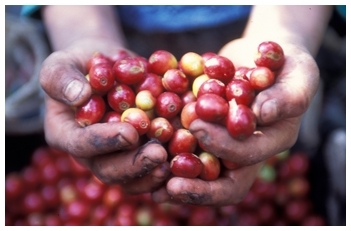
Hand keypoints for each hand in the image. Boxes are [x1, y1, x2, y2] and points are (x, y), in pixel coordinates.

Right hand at [40, 39, 169, 193]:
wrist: (105, 68)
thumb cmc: (79, 65)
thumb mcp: (61, 63)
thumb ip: (62, 78)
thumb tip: (79, 95)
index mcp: (65, 134)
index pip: (81, 144)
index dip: (105, 141)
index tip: (129, 132)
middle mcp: (90, 152)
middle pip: (108, 169)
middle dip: (134, 164)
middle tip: (159, 154)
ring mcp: (114, 156)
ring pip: (131, 177)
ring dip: (152, 172)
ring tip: (174, 162)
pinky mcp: (136, 152)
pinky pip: (149, 168)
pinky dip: (167, 165)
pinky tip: (185, 157)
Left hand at [152, 38, 318, 205]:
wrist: (265, 53)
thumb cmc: (290, 63)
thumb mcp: (300, 76)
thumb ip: (288, 97)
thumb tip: (262, 113)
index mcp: (271, 142)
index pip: (247, 157)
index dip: (224, 148)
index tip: (197, 129)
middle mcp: (246, 149)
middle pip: (221, 179)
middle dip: (196, 180)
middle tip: (167, 176)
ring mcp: (224, 142)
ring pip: (199, 169)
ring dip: (175, 174)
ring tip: (151, 174)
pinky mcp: (207, 130)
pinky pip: (186, 146)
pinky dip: (168, 148)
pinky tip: (147, 148)